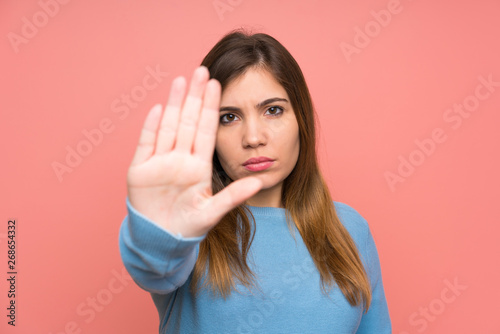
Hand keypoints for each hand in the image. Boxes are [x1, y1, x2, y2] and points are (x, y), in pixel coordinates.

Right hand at [126, 66, 262, 237]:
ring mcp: (160, 162)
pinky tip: (160, 108)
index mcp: (198, 166)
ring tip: (182, 81)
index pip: (207, 130)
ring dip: (175, 104)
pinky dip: (152, 127)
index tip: (218, 85)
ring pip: (169, 127)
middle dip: (195, 97)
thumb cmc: (188, 227)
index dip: (212, 108)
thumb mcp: (213, 211)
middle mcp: (180, 159)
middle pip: (189, 122)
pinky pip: (147, 144)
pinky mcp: (140, 170)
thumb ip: (234, 196)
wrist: (161, 241)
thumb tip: (260, 181)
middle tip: (202, 70)